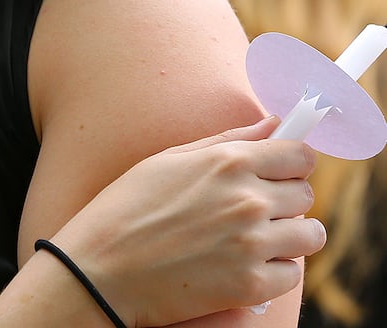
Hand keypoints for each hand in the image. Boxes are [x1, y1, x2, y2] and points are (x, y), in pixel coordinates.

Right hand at [52, 115, 324, 326]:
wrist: (100, 269)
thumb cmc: (126, 209)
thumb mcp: (167, 160)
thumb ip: (226, 141)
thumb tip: (273, 125)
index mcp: (227, 162)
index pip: (299, 155)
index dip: (291, 164)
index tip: (280, 173)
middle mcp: (246, 199)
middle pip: (305, 194)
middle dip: (284, 200)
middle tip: (250, 210)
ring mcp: (251, 244)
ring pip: (309, 235)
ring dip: (288, 237)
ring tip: (252, 239)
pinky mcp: (251, 285)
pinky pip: (292, 274)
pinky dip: (274, 272)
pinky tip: (241, 265)